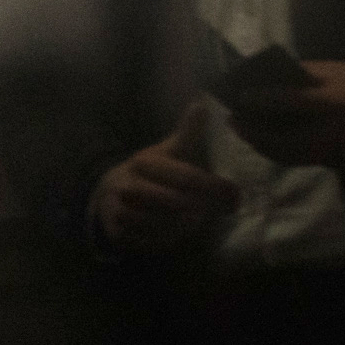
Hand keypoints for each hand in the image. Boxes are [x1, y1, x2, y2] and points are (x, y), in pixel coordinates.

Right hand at [91, 101, 240, 255]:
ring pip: (162, 224)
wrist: (108, 193)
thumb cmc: (150, 172)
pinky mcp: (119, 233)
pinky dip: (167, 239)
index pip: (185, 176)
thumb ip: (187, 133)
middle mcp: (129, 186)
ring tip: (199, 220)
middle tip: (224, 209)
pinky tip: (179, 233)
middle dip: (203, 207)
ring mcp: (121, 211)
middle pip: (174, 202)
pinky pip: (149, 241)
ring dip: (185, 225)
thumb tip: (202, 103)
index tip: (235, 193)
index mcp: (144, 163)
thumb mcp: (167, 151)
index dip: (213, 186)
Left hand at [227, 59, 344, 171]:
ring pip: (286, 153)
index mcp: (339, 102)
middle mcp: (334, 132)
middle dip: (255, 129)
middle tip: (232, 118)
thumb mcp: (339, 72)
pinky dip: (271, 150)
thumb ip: (307, 74)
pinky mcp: (326, 162)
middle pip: (285, 137)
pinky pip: (292, 160)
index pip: (297, 101)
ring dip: (258, 142)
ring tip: (238, 128)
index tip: (241, 95)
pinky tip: (256, 139)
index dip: (267, 99)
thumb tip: (268, 78)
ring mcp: (331, 152)